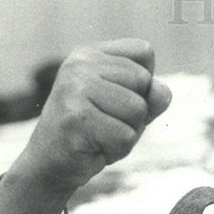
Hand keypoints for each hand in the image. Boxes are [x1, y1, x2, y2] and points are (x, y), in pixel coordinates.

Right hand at [11, 38, 171, 189]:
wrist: (51, 162)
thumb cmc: (96, 132)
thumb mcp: (130, 109)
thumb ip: (151, 95)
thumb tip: (161, 91)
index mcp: (91, 53)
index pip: (144, 51)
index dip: (143, 82)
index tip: (115, 98)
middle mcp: (79, 64)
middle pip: (144, 81)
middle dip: (135, 112)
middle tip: (106, 122)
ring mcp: (75, 89)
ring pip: (137, 109)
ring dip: (127, 131)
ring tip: (100, 134)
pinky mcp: (76, 118)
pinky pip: (125, 136)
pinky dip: (117, 149)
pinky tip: (93, 147)